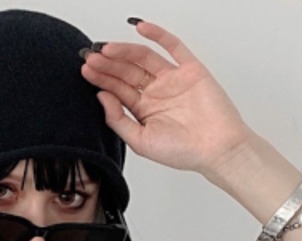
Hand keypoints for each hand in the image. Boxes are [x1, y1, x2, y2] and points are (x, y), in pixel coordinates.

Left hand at [79, 18, 253, 176]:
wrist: (216, 149)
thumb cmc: (183, 152)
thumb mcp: (140, 141)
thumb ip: (118, 120)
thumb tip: (101, 97)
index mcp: (145, 111)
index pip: (118, 90)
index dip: (101, 79)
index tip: (85, 71)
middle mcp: (157, 93)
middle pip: (127, 72)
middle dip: (107, 64)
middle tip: (90, 57)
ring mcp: (172, 79)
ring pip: (143, 58)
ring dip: (124, 51)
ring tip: (106, 49)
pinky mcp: (190, 69)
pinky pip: (172, 46)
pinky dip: (157, 34)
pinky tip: (139, 27)